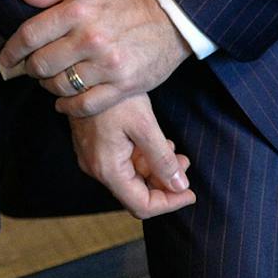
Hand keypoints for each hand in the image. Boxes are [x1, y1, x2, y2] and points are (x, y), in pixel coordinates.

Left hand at [0, 0, 191, 116]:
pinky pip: (85, 105)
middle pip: (41, 64)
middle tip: (32, 68)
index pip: (30, 34)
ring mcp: (107, 65)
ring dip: (49, 87)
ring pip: (60, 86)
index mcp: (78, 11)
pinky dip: (68, 106)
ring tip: (51, 81)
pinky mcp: (123, 86)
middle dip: (30, 69)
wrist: (171, 18)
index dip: (12, 49)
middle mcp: (90, 39)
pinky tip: (64, 102)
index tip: (6, 57)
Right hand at [69, 93, 195, 218]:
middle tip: (185, 165)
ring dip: (155, 170)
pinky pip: (121, 163)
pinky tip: (157, 143)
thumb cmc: (114, 96)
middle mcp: (96, 168)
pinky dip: (142, 159)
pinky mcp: (94, 146)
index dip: (170, 203)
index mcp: (107, 168)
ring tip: (175, 150)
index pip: (142, 205)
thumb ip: (163, 160)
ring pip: (130, 178)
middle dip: (164, 184)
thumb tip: (180, 186)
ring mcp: (92, 157)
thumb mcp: (145, 125)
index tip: (190, 193)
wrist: (86, 72)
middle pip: (136, 193)